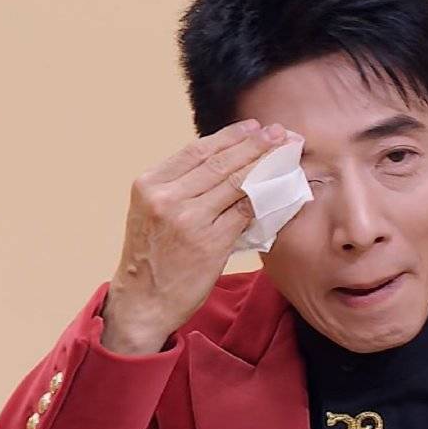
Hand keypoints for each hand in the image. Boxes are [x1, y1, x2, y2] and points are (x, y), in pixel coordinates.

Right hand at [101, 118, 286, 351]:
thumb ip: (180, 186)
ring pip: (236, 184)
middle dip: (254, 145)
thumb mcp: (151, 211)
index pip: (196, 151)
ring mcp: (189, 220)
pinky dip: (264, 198)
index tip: (253, 127)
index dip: (229, 136)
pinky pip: (245, 212)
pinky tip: (278, 189)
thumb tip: (227, 162)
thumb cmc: (152, 257)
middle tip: (278, 133)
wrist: (142, 301)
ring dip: (265, 166)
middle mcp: (166, 198)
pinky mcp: (210, 243)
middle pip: (220, 163)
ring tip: (284, 154)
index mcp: (149, 184)